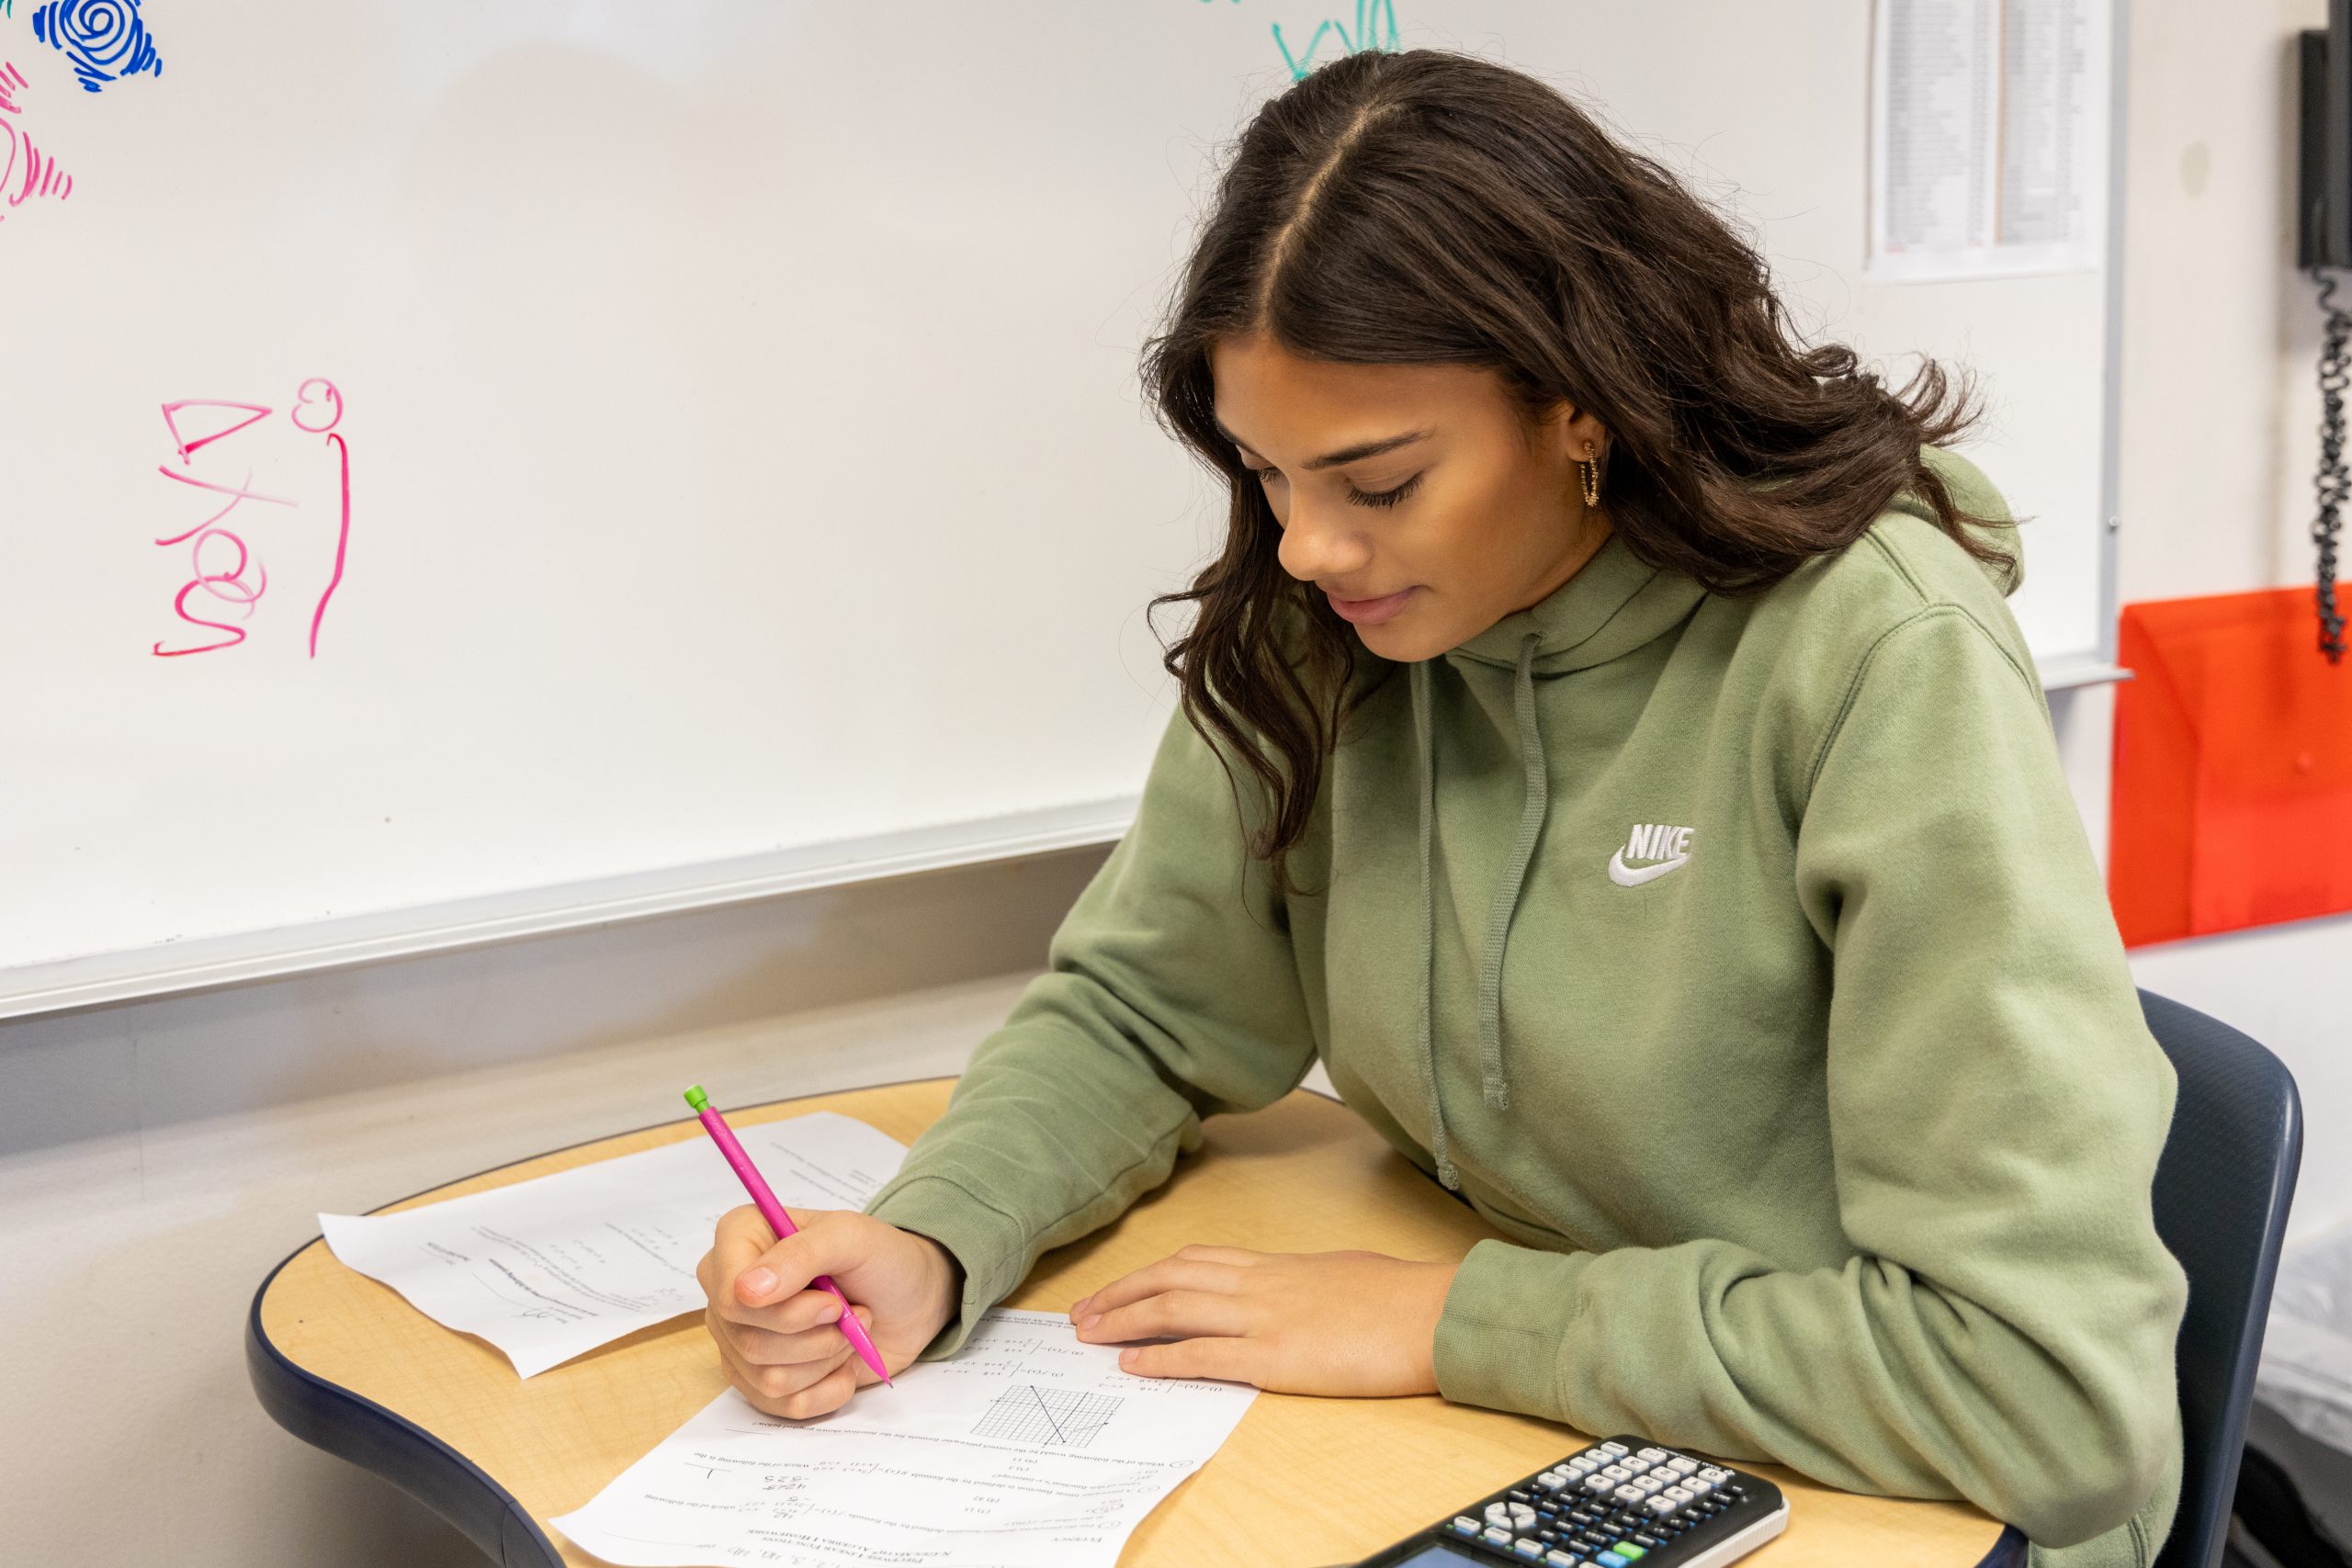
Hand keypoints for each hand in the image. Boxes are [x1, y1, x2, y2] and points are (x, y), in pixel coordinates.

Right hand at [697, 1206, 960, 1418]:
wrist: (909, 1299)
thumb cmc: (878, 1258)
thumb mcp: (850, 1237)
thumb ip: (800, 1254)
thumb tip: (745, 1291)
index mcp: (739, 1240)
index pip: (730, 1298)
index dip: (785, 1311)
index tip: (832, 1301)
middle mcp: (730, 1291)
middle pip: (750, 1343)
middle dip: (817, 1335)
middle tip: (848, 1310)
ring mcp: (740, 1339)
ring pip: (769, 1379)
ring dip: (827, 1358)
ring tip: (849, 1329)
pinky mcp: (761, 1381)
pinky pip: (784, 1406)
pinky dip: (829, 1388)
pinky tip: (844, 1362)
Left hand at [1069, 1245, 1459, 1395]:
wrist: (1434, 1313)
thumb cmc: (1402, 1297)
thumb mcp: (1345, 1273)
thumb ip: (1309, 1279)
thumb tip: (1299, 1287)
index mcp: (1278, 1265)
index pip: (1197, 1260)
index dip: (1150, 1273)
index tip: (1121, 1286)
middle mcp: (1261, 1283)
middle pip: (1171, 1278)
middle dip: (1120, 1294)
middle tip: (1083, 1311)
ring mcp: (1264, 1317)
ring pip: (1175, 1308)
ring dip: (1125, 1320)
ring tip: (1090, 1333)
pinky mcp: (1275, 1357)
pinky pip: (1204, 1354)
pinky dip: (1162, 1357)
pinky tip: (1134, 1364)